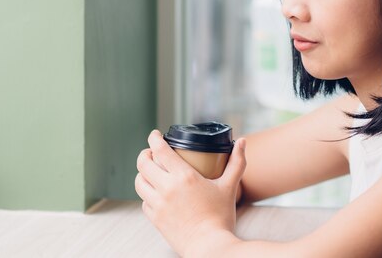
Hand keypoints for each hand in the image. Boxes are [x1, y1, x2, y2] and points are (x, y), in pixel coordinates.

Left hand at [135, 130, 246, 255]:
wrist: (210, 248)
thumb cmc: (221, 217)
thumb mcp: (230, 187)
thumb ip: (237, 162)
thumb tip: (241, 141)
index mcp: (183, 177)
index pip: (160, 150)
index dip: (154, 139)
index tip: (155, 135)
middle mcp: (166, 188)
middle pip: (143, 163)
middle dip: (145, 154)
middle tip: (152, 152)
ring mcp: (158, 204)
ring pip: (139, 182)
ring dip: (143, 173)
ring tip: (151, 171)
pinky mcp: (155, 219)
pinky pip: (144, 201)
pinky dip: (147, 194)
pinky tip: (156, 193)